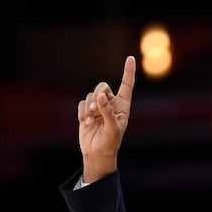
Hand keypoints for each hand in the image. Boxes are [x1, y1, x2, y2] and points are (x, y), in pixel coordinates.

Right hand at [78, 55, 135, 181]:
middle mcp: (111, 104)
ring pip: (91, 95)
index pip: (127, 85)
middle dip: (97, 96)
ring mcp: (98, 107)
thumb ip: (107, 112)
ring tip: (90, 121)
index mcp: (122, 106)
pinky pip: (81, 103)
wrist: (96, 153)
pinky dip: (82, 112)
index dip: (128, 72)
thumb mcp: (112, 129)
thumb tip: (101, 96)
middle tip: (94, 109)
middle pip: (103, 86)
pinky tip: (85, 123)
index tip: (130, 58)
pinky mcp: (86, 111)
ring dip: (88, 107)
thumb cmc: (110, 143)